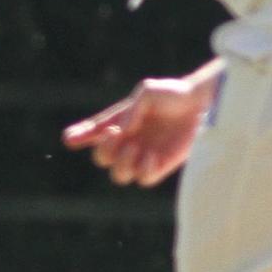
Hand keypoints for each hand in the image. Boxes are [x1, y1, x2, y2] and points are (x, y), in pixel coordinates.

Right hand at [62, 74, 216, 187]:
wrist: (202, 105)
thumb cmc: (173, 94)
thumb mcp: (148, 91)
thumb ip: (132, 109)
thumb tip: (122, 131)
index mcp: (120, 122)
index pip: (93, 132)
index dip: (79, 136)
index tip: (69, 139)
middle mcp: (128, 142)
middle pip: (102, 159)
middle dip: (103, 150)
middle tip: (115, 135)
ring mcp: (143, 156)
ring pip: (119, 175)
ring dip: (122, 163)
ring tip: (135, 147)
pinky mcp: (160, 167)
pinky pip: (143, 180)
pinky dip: (142, 170)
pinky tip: (151, 156)